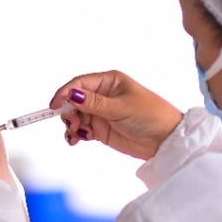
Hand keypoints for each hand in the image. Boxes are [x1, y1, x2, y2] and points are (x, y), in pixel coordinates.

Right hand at [51, 71, 182, 160]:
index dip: (65, 93)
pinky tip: (76, 140)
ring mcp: (102, 113)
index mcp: (109, 81)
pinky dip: (75, 134)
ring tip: (76, 134)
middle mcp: (103, 95)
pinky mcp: (102, 129)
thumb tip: (71, 94)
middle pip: (74, 100)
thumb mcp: (121, 108)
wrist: (167, 140)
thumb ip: (94, 103)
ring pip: (76, 116)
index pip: (80, 83)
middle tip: (71, 124)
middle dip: (68, 112)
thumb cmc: (151, 115)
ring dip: (71, 125)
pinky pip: (81, 129)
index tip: (54, 105)